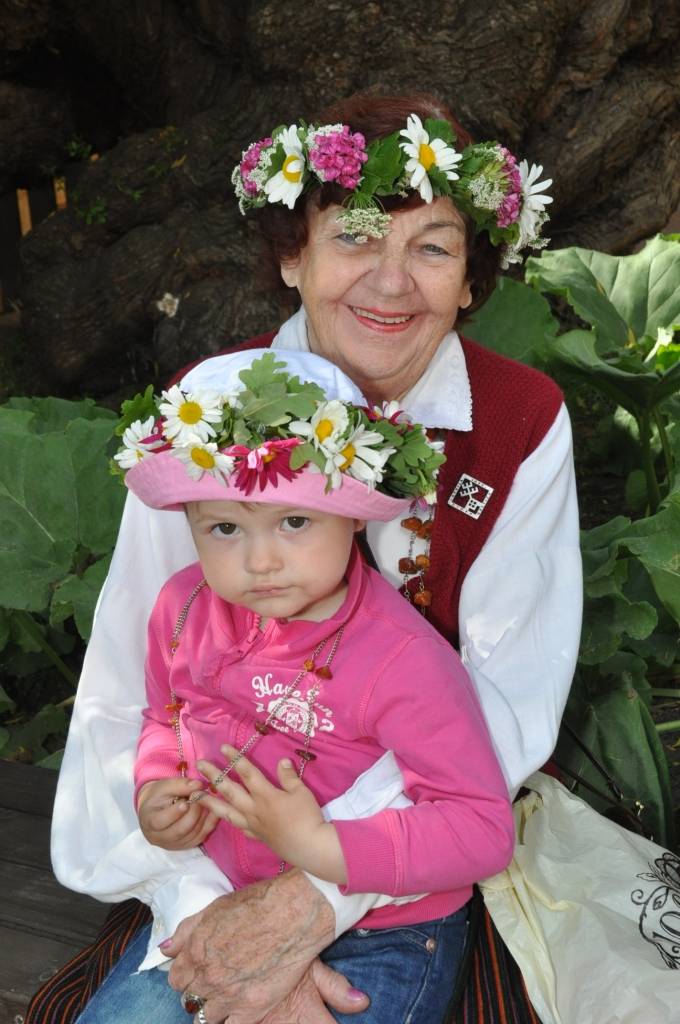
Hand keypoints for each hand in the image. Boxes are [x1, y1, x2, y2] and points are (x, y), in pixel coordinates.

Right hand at [137, 776, 217, 849]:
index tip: (185, 802)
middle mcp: (158, 838)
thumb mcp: (164, 786)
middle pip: (179, 831)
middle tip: (201, 797)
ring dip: (203, 817)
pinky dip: (209, 824)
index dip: (174, 813)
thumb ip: (180, 785)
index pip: (160, 822)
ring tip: (207, 801)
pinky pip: (200, 837)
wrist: (156, 808)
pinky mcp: (185, 846)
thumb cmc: (158, 796)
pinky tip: (214, 812)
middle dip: (193, 813)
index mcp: (148, 821)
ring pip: (192, 835)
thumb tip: (198, 785)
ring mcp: (173, 844)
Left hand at [165, 869, 351, 1022]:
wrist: (294, 912)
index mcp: (195, 952)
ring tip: (229, 995)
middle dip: (200, 990)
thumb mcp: (214, 908)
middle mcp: (207, 977)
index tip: (198, 972)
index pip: (176, 979)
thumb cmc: (258, 903)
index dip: (187, 975)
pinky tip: (241, 1007)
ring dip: (214, 1008)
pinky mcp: (251, 1009)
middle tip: (216, 981)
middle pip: (190, 999)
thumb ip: (186, 931)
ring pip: (206, 1018)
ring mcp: (228, 996)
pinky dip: (232, 1019)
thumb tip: (166, 951)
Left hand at [197, 746, 345, 882]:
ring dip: (209, 802)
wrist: (308, 847)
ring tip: (195, 795)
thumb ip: (289, 776)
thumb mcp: (302, 792)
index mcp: (265, 795)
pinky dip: (227, 821)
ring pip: (226, 811)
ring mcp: (252, 824)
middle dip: (214, 776)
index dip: (235, 759)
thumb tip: (282, 761)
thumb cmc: (307, 817)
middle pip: (229, 790)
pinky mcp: (256, 836)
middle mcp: (253, 808)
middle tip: (199, 765)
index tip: (223, 747)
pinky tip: (222, 817)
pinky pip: (237, 826)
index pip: (247, 772)